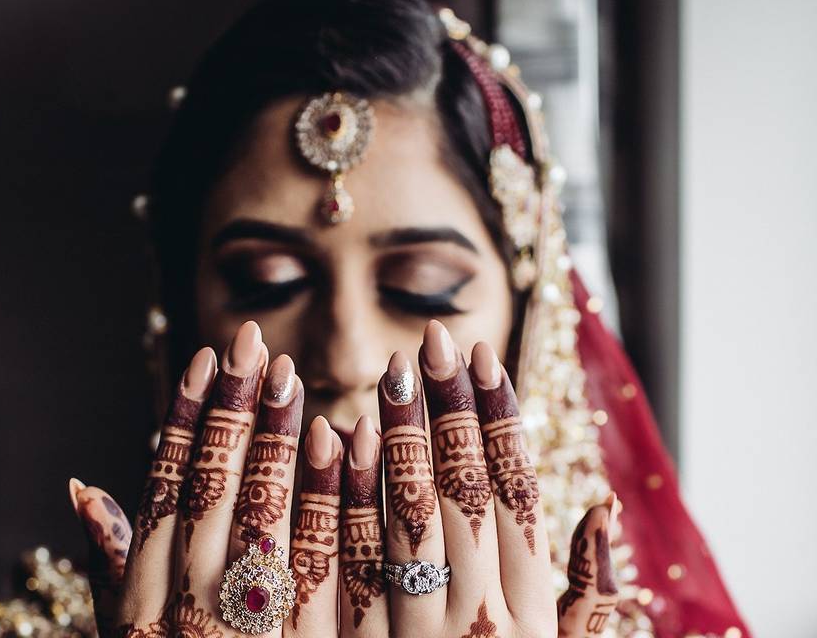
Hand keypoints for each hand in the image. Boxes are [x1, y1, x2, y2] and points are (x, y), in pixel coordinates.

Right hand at [70, 321, 343, 636]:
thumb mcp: (129, 633)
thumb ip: (113, 564)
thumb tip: (79, 486)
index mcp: (147, 604)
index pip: (165, 492)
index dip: (186, 421)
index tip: (204, 358)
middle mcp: (194, 610)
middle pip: (214, 492)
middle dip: (232, 411)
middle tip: (251, 342)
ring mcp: (253, 629)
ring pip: (266, 516)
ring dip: (278, 439)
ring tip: (290, 375)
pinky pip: (329, 561)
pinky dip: (336, 495)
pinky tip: (350, 438)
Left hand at [334, 321, 620, 637]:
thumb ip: (589, 591)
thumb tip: (603, 507)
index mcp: (530, 610)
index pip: (517, 493)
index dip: (500, 418)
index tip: (484, 354)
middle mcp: (478, 614)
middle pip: (464, 490)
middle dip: (450, 407)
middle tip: (434, 338)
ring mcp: (420, 631)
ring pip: (410, 514)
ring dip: (402, 434)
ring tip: (394, 369)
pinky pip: (352, 558)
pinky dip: (351, 492)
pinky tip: (342, 436)